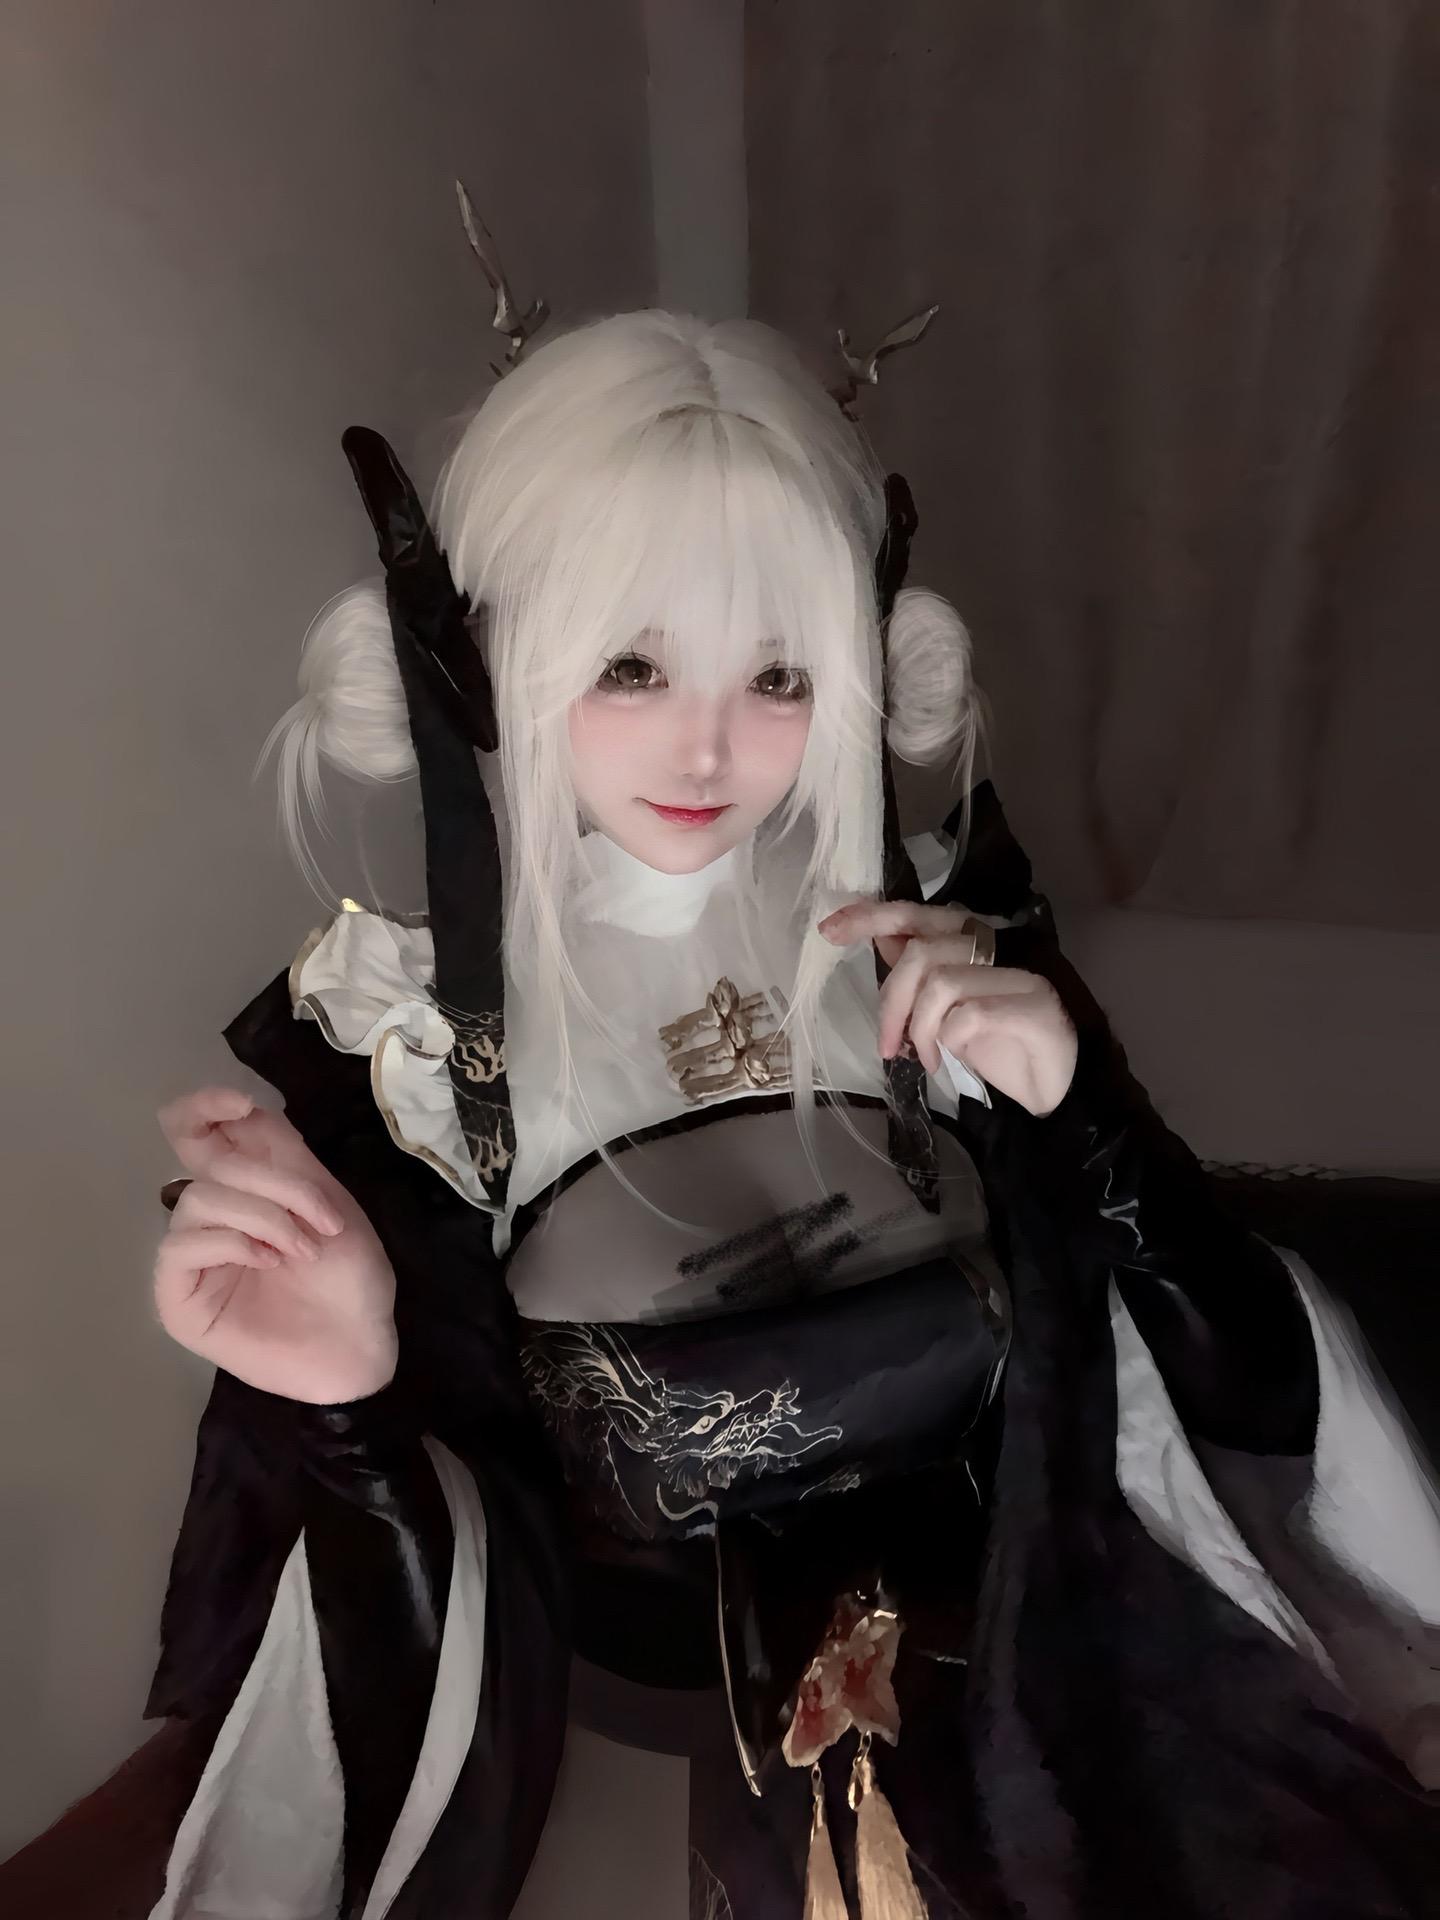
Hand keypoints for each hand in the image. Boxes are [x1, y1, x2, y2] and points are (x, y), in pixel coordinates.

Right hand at [153, 1087, 397, 1403]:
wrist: (364, 1344)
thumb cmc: (352, 1278)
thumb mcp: (328, 1200)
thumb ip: (282, 1154)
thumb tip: (242, 1108)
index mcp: (247, 1190)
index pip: (198, 1135)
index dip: (204, 1108)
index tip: (240, 1106)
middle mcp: (213, 1218)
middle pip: (211, 1163)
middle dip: (274, 1183)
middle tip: (321, 1220)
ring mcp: (193, 1259)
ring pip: (198, 1200)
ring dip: (263, 1216)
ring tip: (303, 1249)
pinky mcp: (179, 1299)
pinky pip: (181, 1246)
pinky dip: (231, 1243)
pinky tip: (269, 1262)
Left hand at [819, 900, 1077, 1117]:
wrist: (1056, 1086)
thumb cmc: (1000, 1043)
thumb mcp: (947, 1008)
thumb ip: (920, 972)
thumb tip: (879, 939)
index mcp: (973, 941)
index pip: (918, 914)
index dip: (872, 917)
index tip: (829, 929)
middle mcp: (998, 948)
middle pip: (923, 952)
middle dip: (891, 1001)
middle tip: (888, 1044)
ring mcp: (1020, 974)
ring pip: (941, 982)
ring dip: (918, 1027)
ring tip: (922, 1057)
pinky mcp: (1034, 1008)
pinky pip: (969, 1016)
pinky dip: (946, 1041)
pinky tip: (946, 1062)